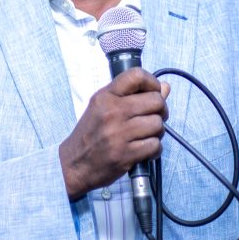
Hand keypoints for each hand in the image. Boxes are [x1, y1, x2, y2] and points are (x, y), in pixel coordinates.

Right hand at [58, 68, 170, 200]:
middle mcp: (112, 112)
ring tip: (147, 135)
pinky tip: (145, 150)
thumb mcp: (103, 107)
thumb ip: (132, 95)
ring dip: (158, 132)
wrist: (74, 163)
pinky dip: (154, 150)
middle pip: (156, 101)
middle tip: (154, 117)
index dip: (152, 82)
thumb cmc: (91, 134)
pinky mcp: (125, 154)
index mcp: (106, 96)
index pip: (137, 75)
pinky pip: (155, 146)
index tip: (154, 92)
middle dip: (161, 110)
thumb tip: (165, 87)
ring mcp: (119, 134)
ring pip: (158, 124)